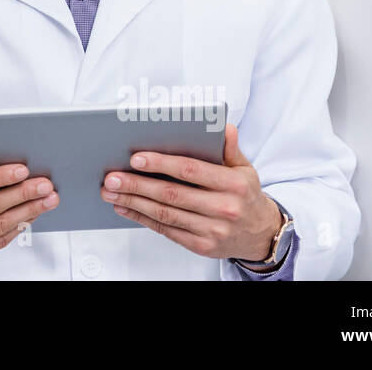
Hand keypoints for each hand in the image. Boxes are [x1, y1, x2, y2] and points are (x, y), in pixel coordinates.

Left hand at [98, 123, 282, 261]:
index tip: (135, 158)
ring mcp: (213, 230)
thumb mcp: (245, 169)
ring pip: (165, 214)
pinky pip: (167, 230)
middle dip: (137, 185)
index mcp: (233, 184)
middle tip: (111, 177)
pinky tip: (125, 207)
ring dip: (133, 202)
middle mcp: (224, 208)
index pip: (191, 170)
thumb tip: (223, 125)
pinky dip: (142, 218)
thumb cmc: (245, 195)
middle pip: (172, 194)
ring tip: (110, 192)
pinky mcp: (202, 246)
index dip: (161, 164)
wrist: (261, 234)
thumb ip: (230, 147)